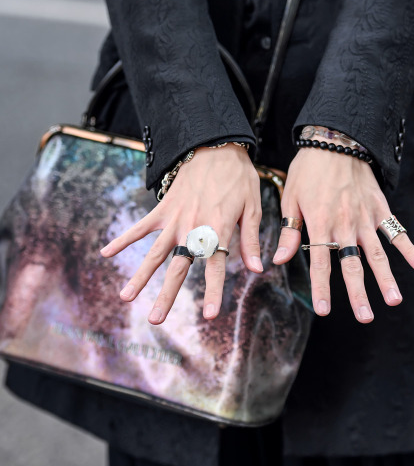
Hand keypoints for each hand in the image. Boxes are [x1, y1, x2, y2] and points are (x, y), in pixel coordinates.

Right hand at [99, 145, 262, 323]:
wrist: (215, 145)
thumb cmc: (238, 178)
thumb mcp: (252, 207)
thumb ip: (251, 241)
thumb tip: (257, 269)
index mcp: (217, 230)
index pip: (215, 268)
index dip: (212, 292)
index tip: (209, 315)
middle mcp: (192, 229)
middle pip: (178, 268)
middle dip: (166, 295)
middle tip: (155, 320)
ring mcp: (174, 219)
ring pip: (155, 253)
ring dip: (140, 276)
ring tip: (125, 298)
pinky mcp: (162, 208)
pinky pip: (140, 226)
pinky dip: (123, 239)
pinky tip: (105, 253)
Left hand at [273, 145, 413, 322]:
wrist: (335, 140)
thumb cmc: (308, 171)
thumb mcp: (291, 199)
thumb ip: (290, 232)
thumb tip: (279, 260)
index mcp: (320, 223)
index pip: (321, 263)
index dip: (322, 287)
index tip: (324, 310)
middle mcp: (345, 224)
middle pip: (352, 265)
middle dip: (358, 293)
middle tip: (364, 316)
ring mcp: (365, 217)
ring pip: (377, 253)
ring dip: (386, 278)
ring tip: (394, 300)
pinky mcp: (380, 208)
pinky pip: (396, 231)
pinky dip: (410, 248)